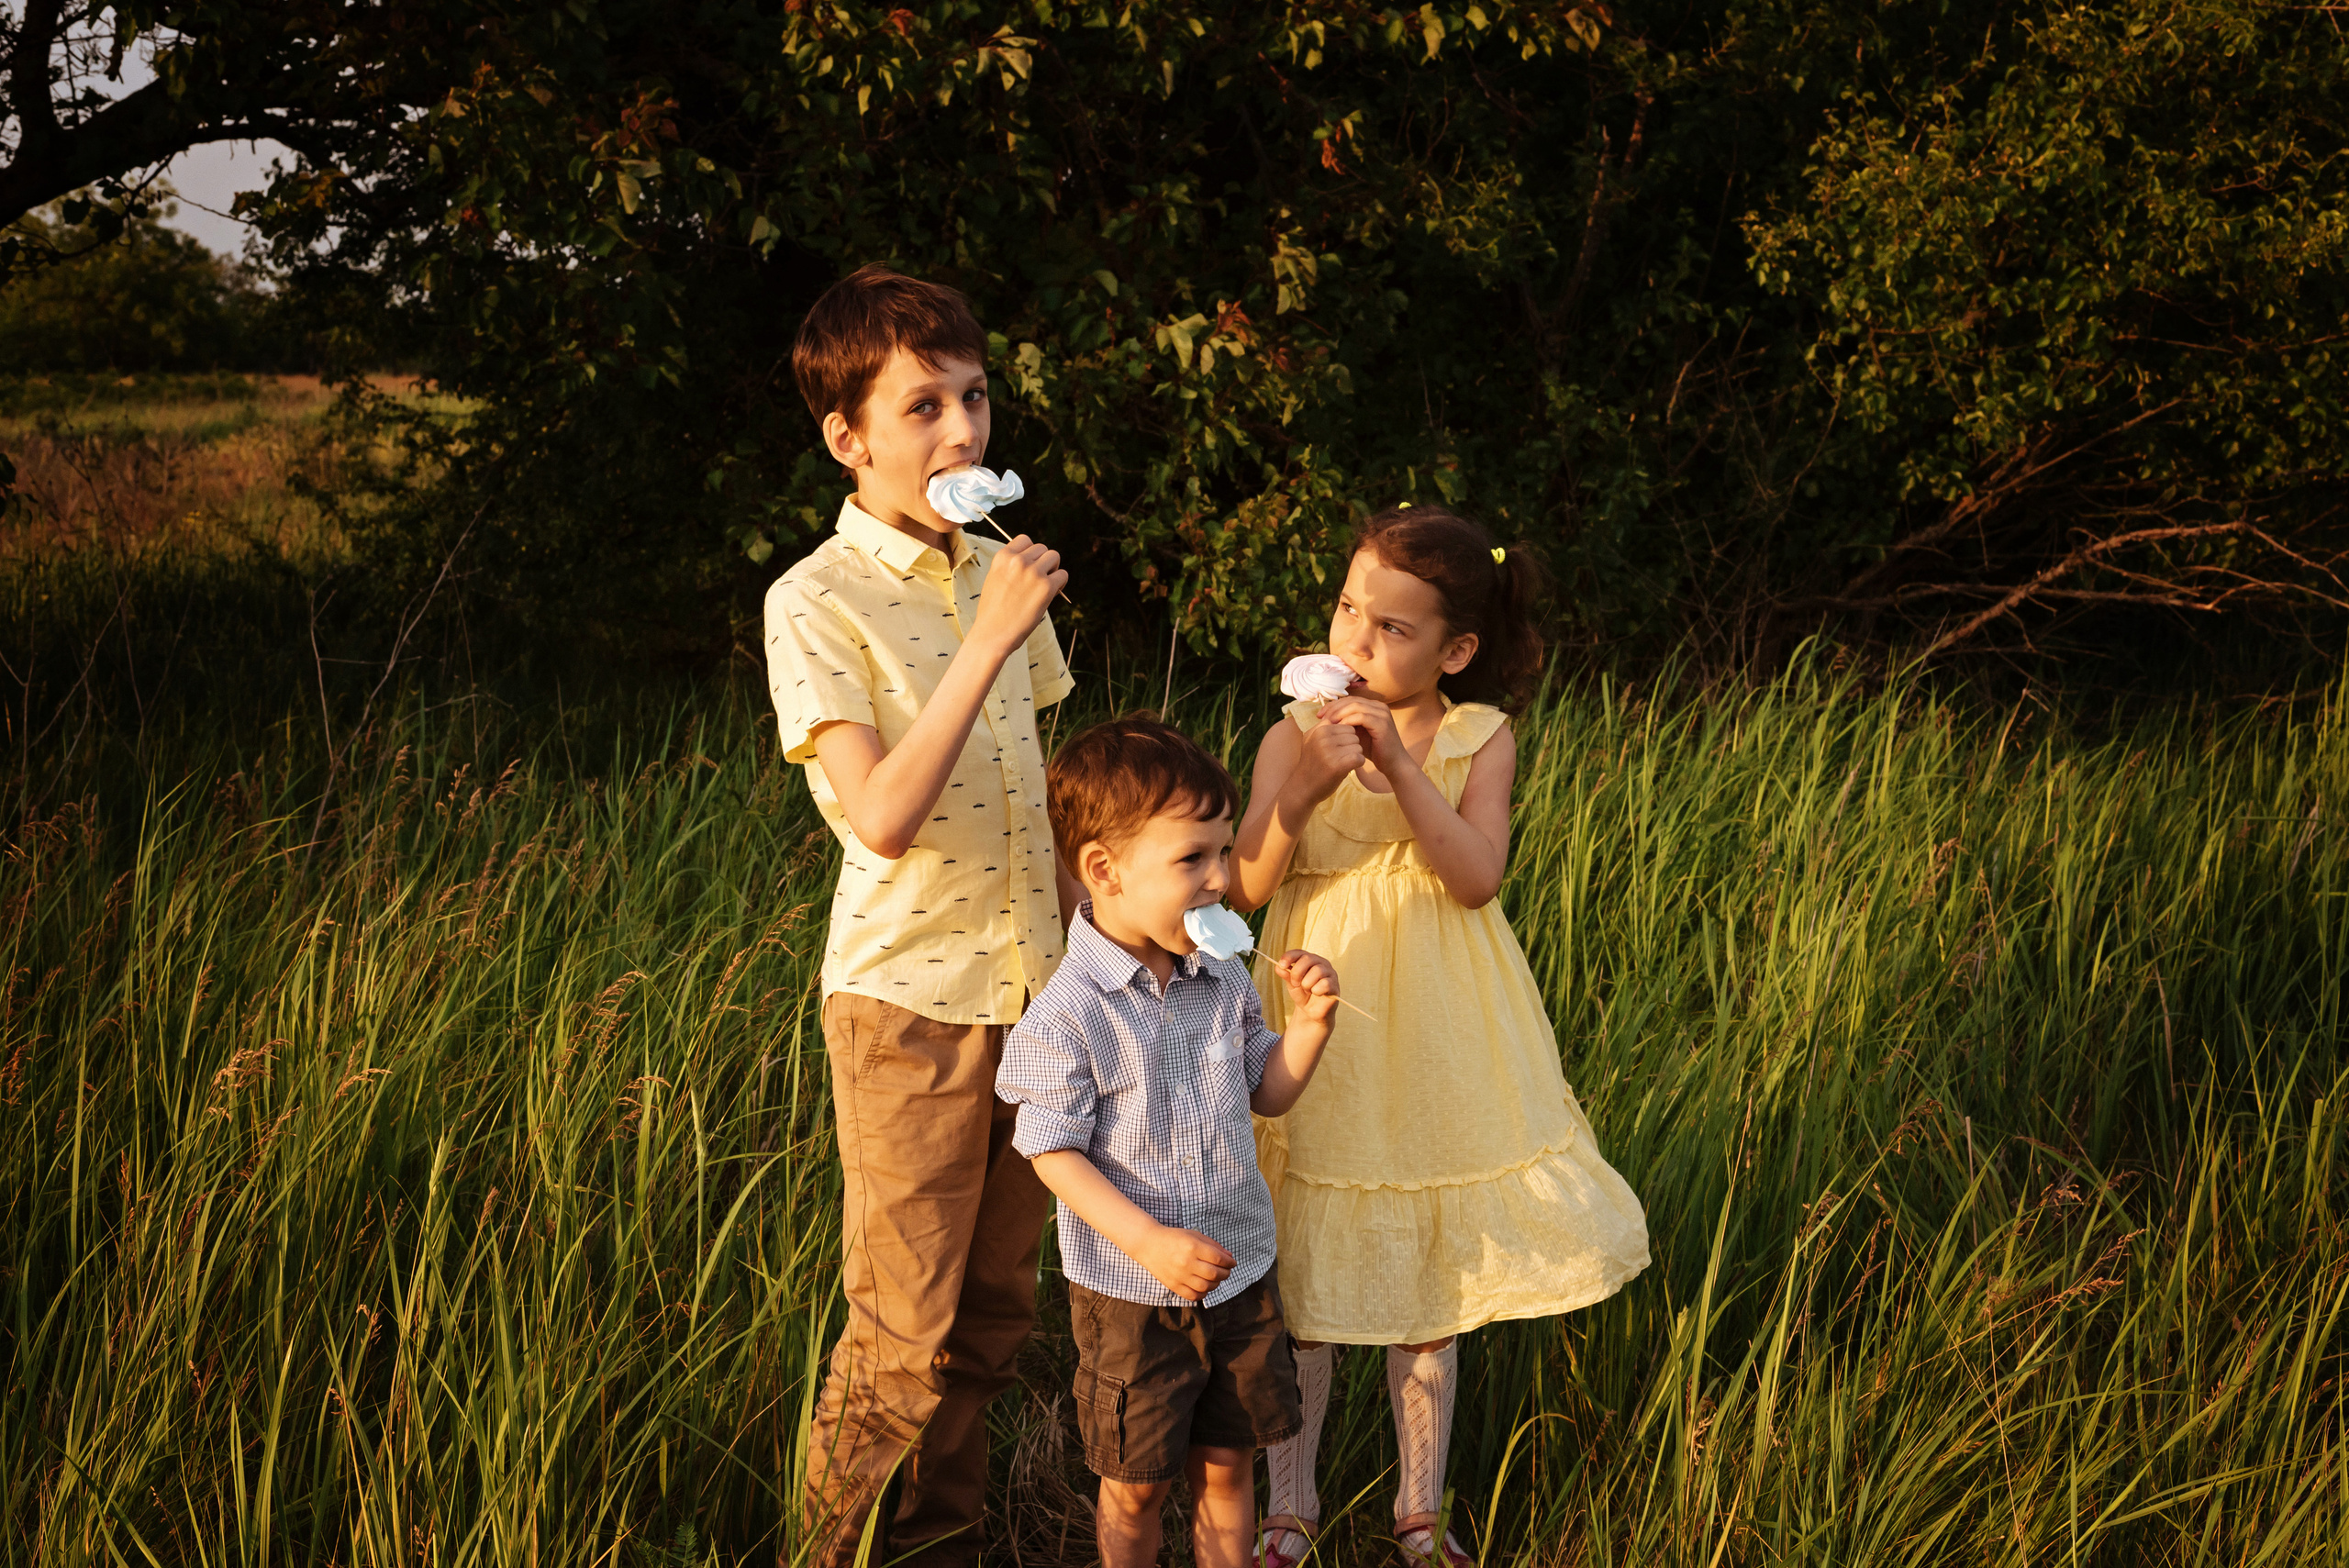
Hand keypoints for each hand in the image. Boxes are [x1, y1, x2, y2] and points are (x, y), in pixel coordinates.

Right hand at [970, 534, 1066, 650]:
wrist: (993, 633)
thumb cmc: (993, 610)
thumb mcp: (995, 578)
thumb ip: (1011, 565)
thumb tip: (1033, 558)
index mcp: (1003, 557)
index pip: (1025, 540)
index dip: (1030, 552)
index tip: (1029, 565)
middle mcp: (1018, 561)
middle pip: (1042, 548)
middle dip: (1043, 562)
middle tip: (1039, 579)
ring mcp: (1033, 572)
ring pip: (1054, 557)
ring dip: (1053, 569)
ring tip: (1046, 584)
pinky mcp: (1046, 587)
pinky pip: (1063, 575)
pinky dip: (1060, 583)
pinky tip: (1052, 593)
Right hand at [1133, 1223, 1235, 1301]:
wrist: (1149, 1245)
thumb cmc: (1174, 1238)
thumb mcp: (1194, 1235)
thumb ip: (1213, 1245)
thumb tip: (1230, 1257)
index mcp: (1192, 1246)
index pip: (1218, 1259)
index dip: (1229, 1262)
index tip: (1232, 1262)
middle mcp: (1186, 1262)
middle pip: (1214, 1274)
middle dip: (1225, 1273)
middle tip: (1226, 1271)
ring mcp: (1179, 1275)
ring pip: (1206, 1287)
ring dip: (1216, 1284)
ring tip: (1215, 1278)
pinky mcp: (1173, 1285)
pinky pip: (1193, 1295)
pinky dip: (1203, 1293)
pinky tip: (1204, 1287)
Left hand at [1273, 950, 1340, 1023]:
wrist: (1311, 1011)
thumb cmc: (1302, 994)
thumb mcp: (1291, 984)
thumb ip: (1286, 975)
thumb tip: (1278, 967)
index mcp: (1310, 960)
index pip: (1299, 952)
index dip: (1289, 957)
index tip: (1282, 965)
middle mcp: (1321, 963)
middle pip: (1308, 959)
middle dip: (1297, 973)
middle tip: (1295, 984)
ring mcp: (1330, 973)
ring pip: (1317, 971)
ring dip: (1307, 983)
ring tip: (1307, 990)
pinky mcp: (1335, 985)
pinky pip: (1325, 984)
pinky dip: (1316, 991)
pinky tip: (1317, 993)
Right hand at [1288, 712, 1366, 801]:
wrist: (1303, 788)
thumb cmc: (1311, 763)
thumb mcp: (1311, 739)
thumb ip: (1323, 726)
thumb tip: (1337, 711)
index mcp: (1319, 729)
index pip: (1345, 723)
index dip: (1346, 736)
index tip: (1339, 746)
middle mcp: (1323, 738)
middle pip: (1354, 734)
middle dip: (1351, 745)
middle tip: (1340, 757)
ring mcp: (1329, 751)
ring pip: (1358, 746)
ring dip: (1354, 755)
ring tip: (1341, 763)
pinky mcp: (1337, 765)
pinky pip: (1359, 758)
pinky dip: (1358, 764)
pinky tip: (1348, 768)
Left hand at [1318, 696, 1408, 776]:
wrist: (1393, 764)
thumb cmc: (1374, 751)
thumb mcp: (1357, 734)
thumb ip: (1346, 723)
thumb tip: (1326, 718)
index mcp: (1373, 706)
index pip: (1350, 700)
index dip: (1333, 705)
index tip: (1320, 715)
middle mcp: (1379, 706)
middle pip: (1351, 700)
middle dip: (1333, 707)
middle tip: (1320, 717)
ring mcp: (1382, 713)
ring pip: (1355, 706)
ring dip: (1339, 713)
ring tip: (1327, 723)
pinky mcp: (1382, 723)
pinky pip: (1361, 717)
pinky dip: (1348, 721)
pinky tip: (1338, 728)